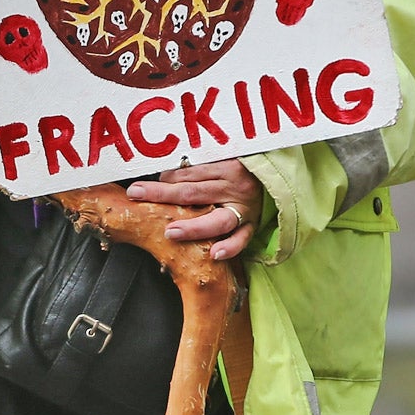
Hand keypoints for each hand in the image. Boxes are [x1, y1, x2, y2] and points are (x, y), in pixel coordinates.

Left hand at [126, 158, 262, 260]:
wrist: (276, 180)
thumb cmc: (244, 169)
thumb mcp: (224, 160)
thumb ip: (200, 168)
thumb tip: (165, 176)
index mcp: (226, 168)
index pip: (189, 175)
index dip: (165, 178)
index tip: (145, 184)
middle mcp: (234, 188)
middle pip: (193, 193)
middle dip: (162, 195)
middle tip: (138, 195)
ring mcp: (244, 210)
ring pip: (215, 219)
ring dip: (192, 227)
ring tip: (171, 232)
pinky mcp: (252, 226)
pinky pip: (242, 239)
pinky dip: (230, 247)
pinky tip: (215, 254)